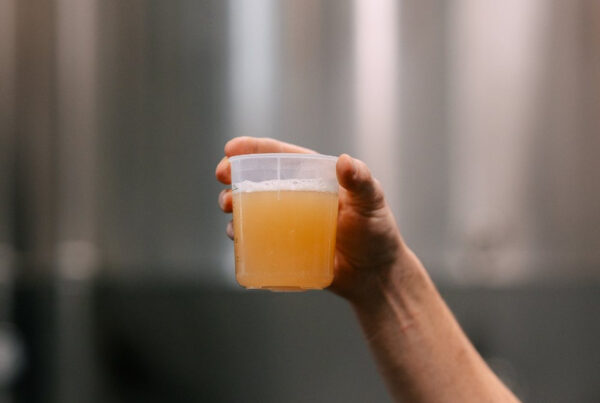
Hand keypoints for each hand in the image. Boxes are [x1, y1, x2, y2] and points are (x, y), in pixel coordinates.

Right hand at [215, 137, 406, 301]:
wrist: (374, 275)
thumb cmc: (377, 234)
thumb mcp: (372, 202)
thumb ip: (361, 181)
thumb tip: (344, 161)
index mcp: (314, 177)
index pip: (281, 156)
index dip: (253, 149)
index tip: (230, 149)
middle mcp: (297, 196)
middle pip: (258, 179)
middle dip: (235, 175)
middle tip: (223, 177)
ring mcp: (288, 222)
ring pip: (252, 208)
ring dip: (233, 204)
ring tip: (228, 208)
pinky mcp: (284, 246)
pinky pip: (256, 237)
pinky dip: (241, 234)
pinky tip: (236, 235)